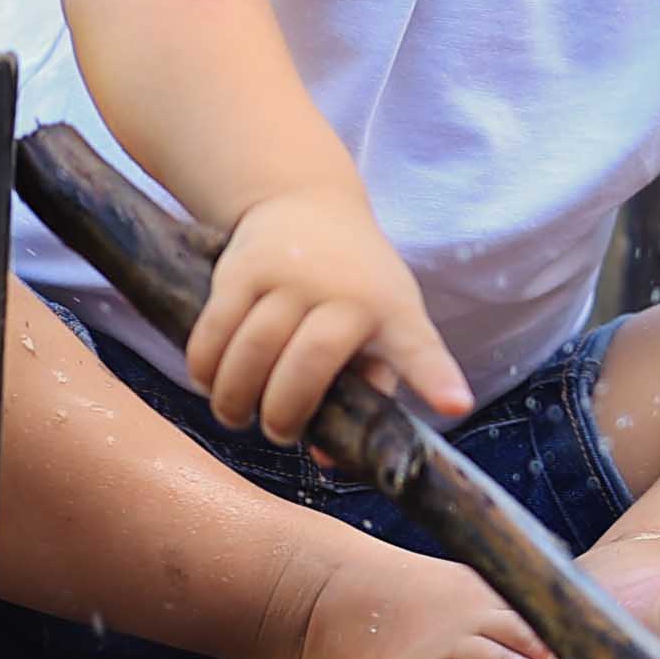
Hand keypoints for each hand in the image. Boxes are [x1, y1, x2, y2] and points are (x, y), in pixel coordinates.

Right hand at [191, 186, 475, 442]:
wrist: (308, 201)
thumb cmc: (355, 281)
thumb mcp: (380, 322)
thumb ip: (363, 389)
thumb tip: (325, 458)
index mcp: (392, 310)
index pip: (419, 347)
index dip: (436, 379)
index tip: (454, 405)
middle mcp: (345, 291)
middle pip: (308, 365)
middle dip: (284, 414)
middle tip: (278, 432)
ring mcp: (290, 276)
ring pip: (252, 350)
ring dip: (237, 398)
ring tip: (237, 415)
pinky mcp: (242, 269)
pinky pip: (214, 330)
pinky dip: (205, 367)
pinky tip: (209, 381)